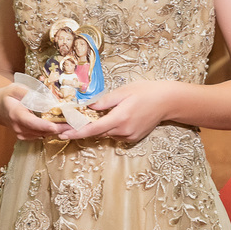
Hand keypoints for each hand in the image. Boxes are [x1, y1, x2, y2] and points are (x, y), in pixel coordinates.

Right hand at [0, 82, 68, 140]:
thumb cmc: (8, 95)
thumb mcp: (16, 88)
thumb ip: (28, 92)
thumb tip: (43, 98)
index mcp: (16, 114)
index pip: (31, 122)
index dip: (43, 125)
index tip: (55, 126)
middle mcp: (18, 127)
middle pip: (40, 131)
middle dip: (57, 129)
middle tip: (73, 125)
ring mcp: (21, 134)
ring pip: (42, 135)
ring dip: (57, 131)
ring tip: (72, 125)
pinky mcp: (26, 136)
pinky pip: (41, 135)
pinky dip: (51, 132)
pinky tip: (63, 127)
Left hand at [61, 80, 175, 142]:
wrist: (168, 101)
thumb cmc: (146, 91)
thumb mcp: (123, 91)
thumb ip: (104, 101)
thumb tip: (88, 108)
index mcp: (119, 118)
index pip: (92, 129)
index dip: (76, 133)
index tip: (62, 135)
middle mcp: (123, 130)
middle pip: (97, 133)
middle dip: (83, 129)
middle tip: (67, 125)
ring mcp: (129, 136)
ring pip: (106, 133)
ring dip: (99, 127)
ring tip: (95, 116)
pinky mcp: (133, 138)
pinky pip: (116, 135)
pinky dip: (110, 128)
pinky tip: (115, 117)